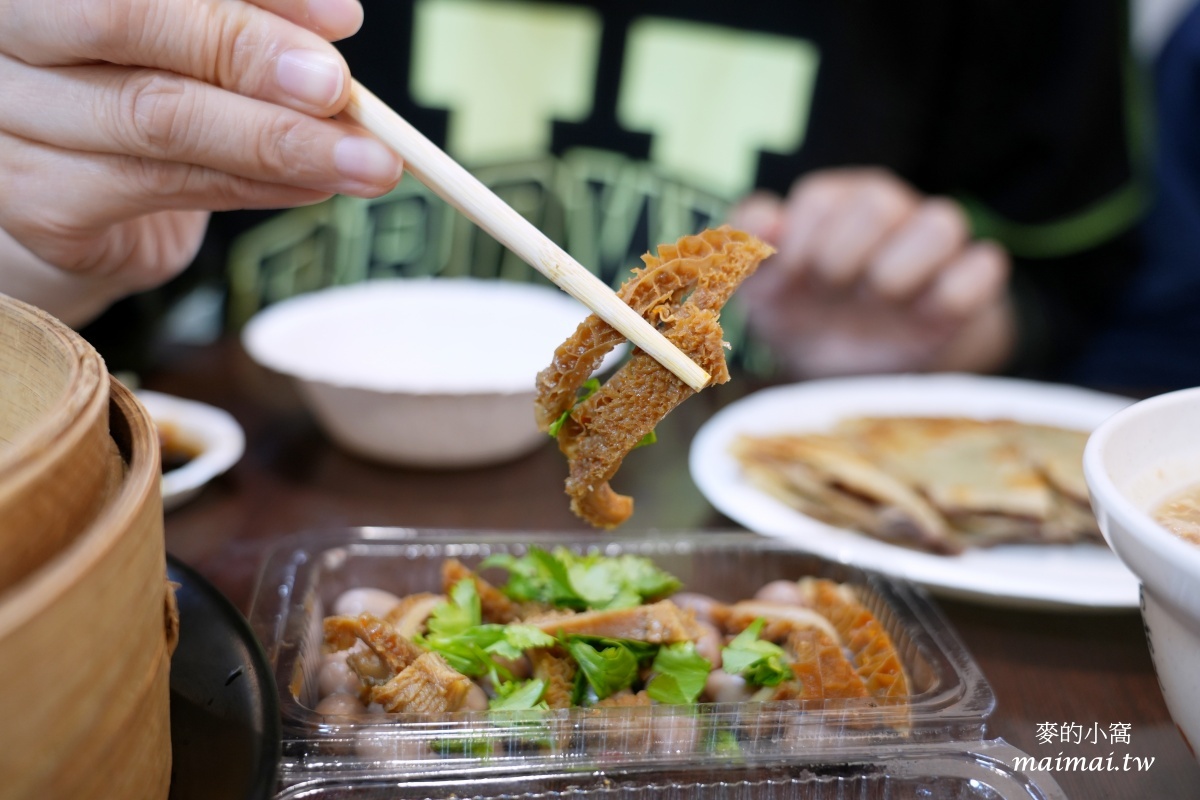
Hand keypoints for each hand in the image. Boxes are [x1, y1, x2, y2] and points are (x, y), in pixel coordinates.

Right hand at [0, 0, 401, 322]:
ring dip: (279, 141)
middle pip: (128, 21)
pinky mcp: (37, 202)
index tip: (342, 18)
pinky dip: (254, 188)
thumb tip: (330, 30)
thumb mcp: (190, 39)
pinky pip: (162, 187)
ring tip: (362, 158)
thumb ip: (239, 24)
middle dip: (253, 57)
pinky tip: (313, 186)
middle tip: (342, 91)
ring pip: (157, 118)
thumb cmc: (139, 87)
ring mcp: (12, 119)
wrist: (78, 194)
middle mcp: (9, 33)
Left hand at [731, 168, 1013, 378]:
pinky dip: (953, 294)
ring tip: (879, 302)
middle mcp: (886, 209)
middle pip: (878, 203)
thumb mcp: (762, 289)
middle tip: (832, 292)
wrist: (853, 370)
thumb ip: (744, 250)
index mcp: (831, 203)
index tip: (791, 282)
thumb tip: (768, 222)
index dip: (797, 247)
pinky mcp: (970, 280)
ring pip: (941, 223)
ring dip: (897, 274)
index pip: (816, 200)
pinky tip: (923, 315)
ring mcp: (932, 243)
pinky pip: (982, 268)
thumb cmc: (803, 314)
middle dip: (843, 259)